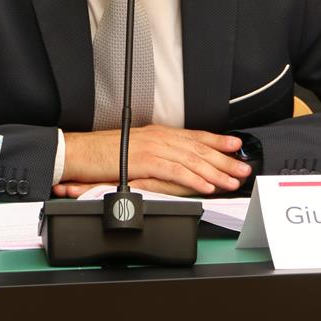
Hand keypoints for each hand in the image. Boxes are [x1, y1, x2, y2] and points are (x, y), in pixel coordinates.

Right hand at [60, 124, 249, 195]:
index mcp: (157, 133)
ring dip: (215, 172)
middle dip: (224, 159)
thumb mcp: (133, 151)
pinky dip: (194, 179)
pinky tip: (207, 186)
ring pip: (192, 160)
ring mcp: (152, 147)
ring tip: (232, 181)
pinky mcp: (144, 161)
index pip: (193, 136)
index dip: (217, 140)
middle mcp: (158, 137)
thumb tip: (172, 165)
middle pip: (198, 148)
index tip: (236, 146)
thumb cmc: (101, 155)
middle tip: (243, 168)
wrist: (77, 153)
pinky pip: (175, 171)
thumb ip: (154, 156)